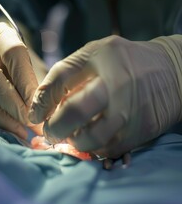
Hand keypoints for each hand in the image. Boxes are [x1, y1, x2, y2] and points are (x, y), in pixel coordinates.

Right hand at [0, 22, 42, 138]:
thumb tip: (47, 115)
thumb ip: (39, 85)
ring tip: (23, 130)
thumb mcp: (34, 66)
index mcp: (1, 36)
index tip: (38, 105)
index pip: (13, 53)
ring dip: (2, 117)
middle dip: (11, 102)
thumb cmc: (22, 64)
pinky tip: (11, 130)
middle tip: (30, 120)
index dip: (26, 82)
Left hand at [29, 35, 181, 157]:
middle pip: (74, 112)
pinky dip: (94, 148)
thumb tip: (42, 103)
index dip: (41, 100)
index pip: (60, 78)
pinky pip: (107, 149)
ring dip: (74, 142)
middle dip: (54, 127)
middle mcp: (116, 84)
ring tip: (72, 136)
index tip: (35, 115)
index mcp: (100, 57)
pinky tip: (92, 139)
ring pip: (90, 139)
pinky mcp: (139, 131)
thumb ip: (68, 73)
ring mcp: (130, 111)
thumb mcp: (95, 54)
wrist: (171, 72)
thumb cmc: (125, 62)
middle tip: (50, 132)